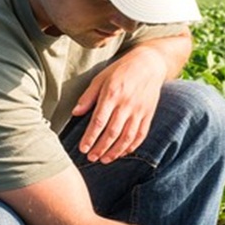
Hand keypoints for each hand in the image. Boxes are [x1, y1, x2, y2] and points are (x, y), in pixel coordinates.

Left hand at [72, 47, 167, 162]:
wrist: (149, 64)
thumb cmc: (121, 70)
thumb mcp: (101, 78)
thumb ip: (88, 97)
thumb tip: (75, 113)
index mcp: (112, 94)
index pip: (99, 121)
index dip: (90, 137)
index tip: (83, 148)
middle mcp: (126, 104)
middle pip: (112, 132)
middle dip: (100, 148)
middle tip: (91, 158)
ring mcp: (139, 111)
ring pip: (127, 137)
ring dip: (115, 151)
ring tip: (104, 159)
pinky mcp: (148, 114)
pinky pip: (140, 135)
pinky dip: (131, 146)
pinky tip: (122, 153)